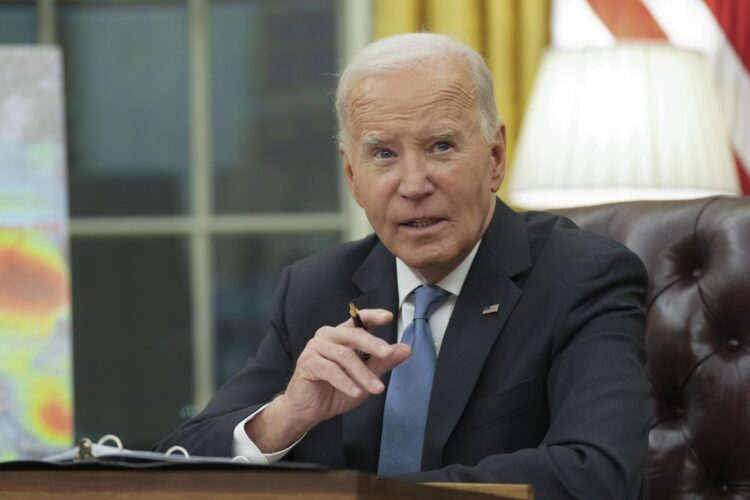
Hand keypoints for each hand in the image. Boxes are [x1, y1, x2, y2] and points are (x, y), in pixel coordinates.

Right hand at [246, 309, 410, 451]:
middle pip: (354, 334)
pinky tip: (357, 392)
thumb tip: (406, 350)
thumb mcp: (365, 376)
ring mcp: (316, 347)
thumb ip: (383, 362)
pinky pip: (330, 370)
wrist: (309, 410)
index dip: (373, 316)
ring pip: (344, 356)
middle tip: (388, 353)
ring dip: (363, 374)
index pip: (359, 321)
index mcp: (343, 335)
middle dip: (373, 344)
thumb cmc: (335, 390)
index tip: (388, 317)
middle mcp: (328, 336)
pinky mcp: (307, 362)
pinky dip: (346, 382)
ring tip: (377, 388)